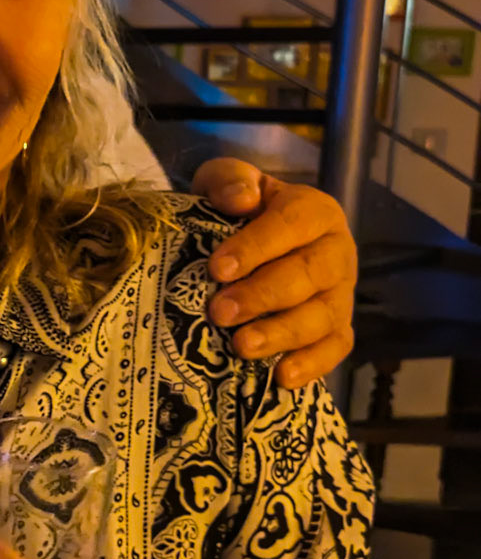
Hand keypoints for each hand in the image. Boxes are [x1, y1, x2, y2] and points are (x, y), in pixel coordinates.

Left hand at [192, 160, 355, 387]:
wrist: (246, 243)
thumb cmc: (236, 211)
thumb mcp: (227, 183)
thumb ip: (230, 180)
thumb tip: (240, 198)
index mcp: (316, 211)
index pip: (292, 224)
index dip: (256, 247)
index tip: (217, 268)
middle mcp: (337, 252)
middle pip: (309, 275)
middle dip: (263, 295)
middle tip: (220, 311)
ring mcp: (341, 294)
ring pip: (322, 316)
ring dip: (282, 333)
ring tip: (241, 346)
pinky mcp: (338, 329)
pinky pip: (336, 348)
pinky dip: (313, 364)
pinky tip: (282, 377)